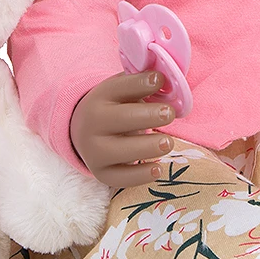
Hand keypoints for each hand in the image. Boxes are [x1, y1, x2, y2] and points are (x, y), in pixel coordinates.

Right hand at [69, 70, 175, 185]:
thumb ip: (145, 85)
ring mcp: (94, 150)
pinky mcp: (102, 173)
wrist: (86, 132)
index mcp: (101, 97)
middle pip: (121, 119)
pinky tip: (158, 168)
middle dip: (148, 116)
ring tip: (168, 143)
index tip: (160, 80)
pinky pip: (121, 178)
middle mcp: (93, 123)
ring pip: (121, 151)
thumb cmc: (117, 107)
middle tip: (169, 114)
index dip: (140, 82)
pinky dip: (141, 175)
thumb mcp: (125, 91)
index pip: (121, 87)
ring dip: (148, 147)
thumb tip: (173, 83)